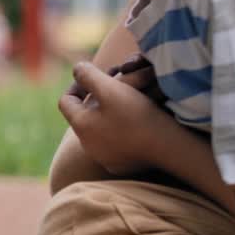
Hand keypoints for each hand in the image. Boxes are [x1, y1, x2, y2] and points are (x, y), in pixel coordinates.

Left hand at [59, 61, 176, 175]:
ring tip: (128, 99)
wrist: (168, 148)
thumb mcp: (110, 88)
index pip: (66, 101)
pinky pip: (115, 143)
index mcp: (81, 126)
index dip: (78, 84)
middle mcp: (87, 145)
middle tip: (116, 84)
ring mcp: (103, 157)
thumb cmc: (138, 115)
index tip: (95, 76)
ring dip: (110, 111)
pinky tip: (136, 119)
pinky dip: (121, 128)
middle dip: (98, 96)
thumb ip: (88, 75)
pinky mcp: (120, 166)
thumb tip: (76, 69)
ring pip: (99, 128)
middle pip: (84, 114)